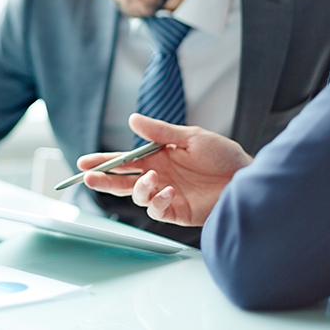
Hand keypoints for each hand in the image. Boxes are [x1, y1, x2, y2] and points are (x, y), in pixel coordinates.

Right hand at [78, 114, 252, 226]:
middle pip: (123, 181)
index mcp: (158, 156)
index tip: (84, 162)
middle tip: (88, 178)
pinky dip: (157, 201)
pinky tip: (168, 190)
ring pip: (137, 196)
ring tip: (152, 178)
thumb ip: (160, 132)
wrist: (245, 177)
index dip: (104, 161)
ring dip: (138, 188)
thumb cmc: (222, 154)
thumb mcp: (190, 137)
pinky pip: (156, 210)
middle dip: (104, 180)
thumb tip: (132, 120)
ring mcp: (166, 194)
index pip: (125, 160)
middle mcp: (158, 175)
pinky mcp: (177, 210)